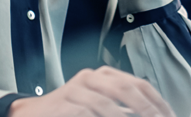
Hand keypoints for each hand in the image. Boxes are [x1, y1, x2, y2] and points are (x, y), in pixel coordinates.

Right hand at [9, 67, 174, 116]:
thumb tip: (153, 113)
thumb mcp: (101, 106)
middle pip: (125, 88)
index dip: (158, 103)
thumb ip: (124, 108)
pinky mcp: (62, 104)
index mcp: (105, 76)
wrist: (32, 114)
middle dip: (146, 110)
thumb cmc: (69, 112)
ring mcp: (75, 90)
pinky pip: (84, 113)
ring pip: (105, 103)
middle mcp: (91, 78)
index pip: (139, 84)